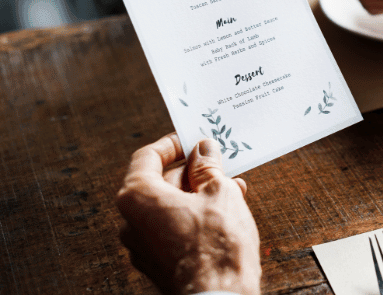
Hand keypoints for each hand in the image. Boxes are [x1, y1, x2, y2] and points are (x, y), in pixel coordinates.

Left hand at [116, 134, 260, 294]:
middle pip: (158, 182)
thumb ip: (208, 167)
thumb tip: (204, 150)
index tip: (192, 139)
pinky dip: (193, 215)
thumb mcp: (219, 192)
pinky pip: (171, 228)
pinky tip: (223, 211)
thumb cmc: (217, 245)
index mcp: (138, 197)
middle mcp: (131, 222)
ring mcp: (142, 246)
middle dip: (191, 171)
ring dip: (197, 193)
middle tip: (217, 162)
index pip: (147, 157)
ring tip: (230, 187)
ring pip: (168, 206)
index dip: (172, 144)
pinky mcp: (156, 263)